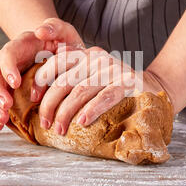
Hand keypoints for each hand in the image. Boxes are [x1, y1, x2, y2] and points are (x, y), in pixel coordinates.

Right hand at [0, 18, 83, 130]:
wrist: (65, 53)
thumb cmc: (64, 42)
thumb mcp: (64, 31)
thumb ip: (54, 26)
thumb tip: (39, 31)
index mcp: (21, 45)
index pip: (7, 54)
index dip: (8, 68)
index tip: (16, 83)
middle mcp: (11, 62)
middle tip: (6, 106)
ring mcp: (10, 77)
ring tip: (0, 122)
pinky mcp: (13, 92)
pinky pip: (1, 103)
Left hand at [33, 47, 166, 134]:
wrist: (153, 89)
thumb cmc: (116, 89)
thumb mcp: (92, 78)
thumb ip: (72, 79)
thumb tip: (39, 93)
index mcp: (86, 55)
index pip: (57, 62)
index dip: (42, 79)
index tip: (32, 98)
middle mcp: (98, 58)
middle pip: (65, 80)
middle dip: (50, 104)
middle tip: (45, 124)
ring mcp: (113, 69)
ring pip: (81, 90)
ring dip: (66, 112)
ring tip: (60, 129)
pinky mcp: (128, 82)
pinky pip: (105, 96)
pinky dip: (92, 110)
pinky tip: (83, 122)